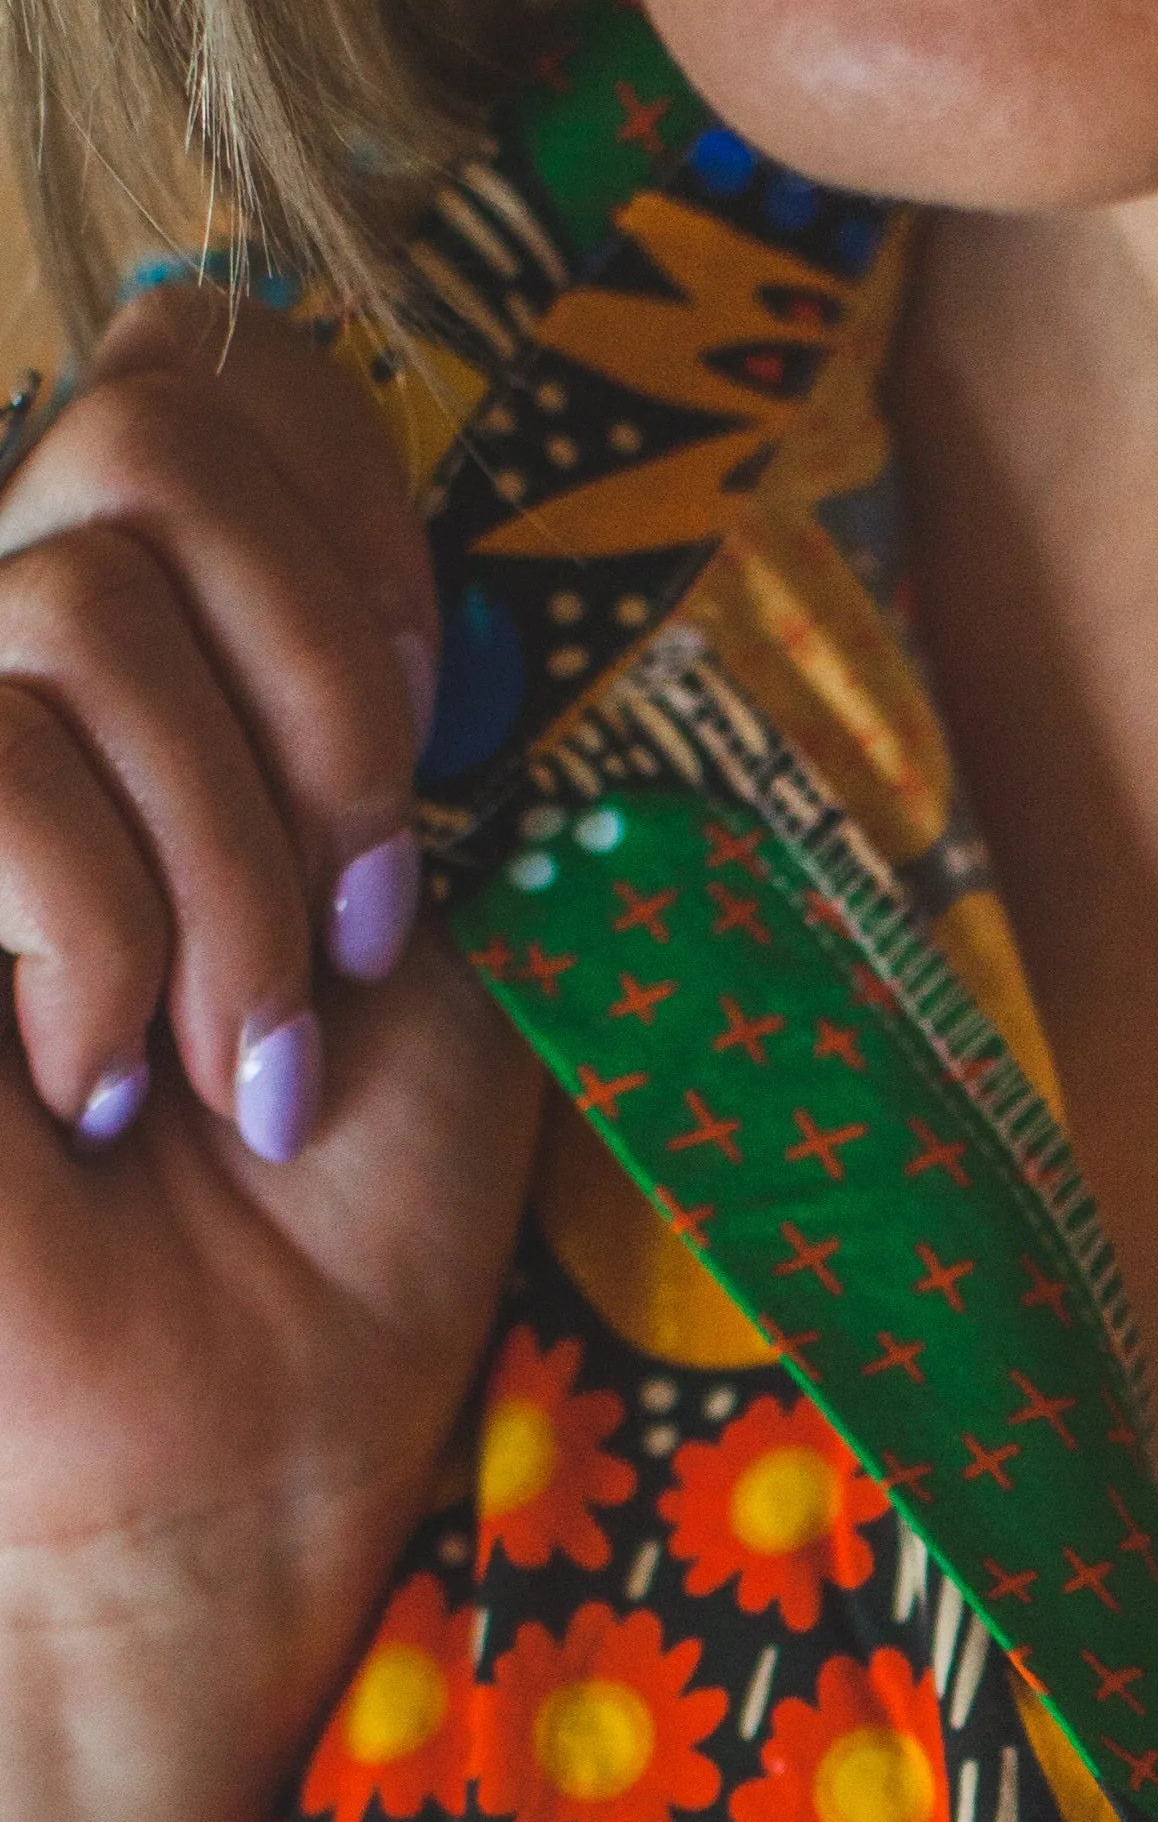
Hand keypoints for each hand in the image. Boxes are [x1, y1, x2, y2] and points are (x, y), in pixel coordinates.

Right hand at [0, 290, 536, 1821]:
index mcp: (160, 653)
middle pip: (144, 432)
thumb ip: (414, 699)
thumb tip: (423, 553)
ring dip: (231, 863)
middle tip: (364, 916)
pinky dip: (104, 938)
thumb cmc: (343, 1220)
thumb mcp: (451, 921)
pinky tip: (102, 1088)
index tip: (434, 750)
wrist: (232, 1453)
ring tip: (242, 1053)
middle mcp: (15, 675)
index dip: (349, 521)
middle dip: (318, 690)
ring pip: (67, 607)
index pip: (210, 368)